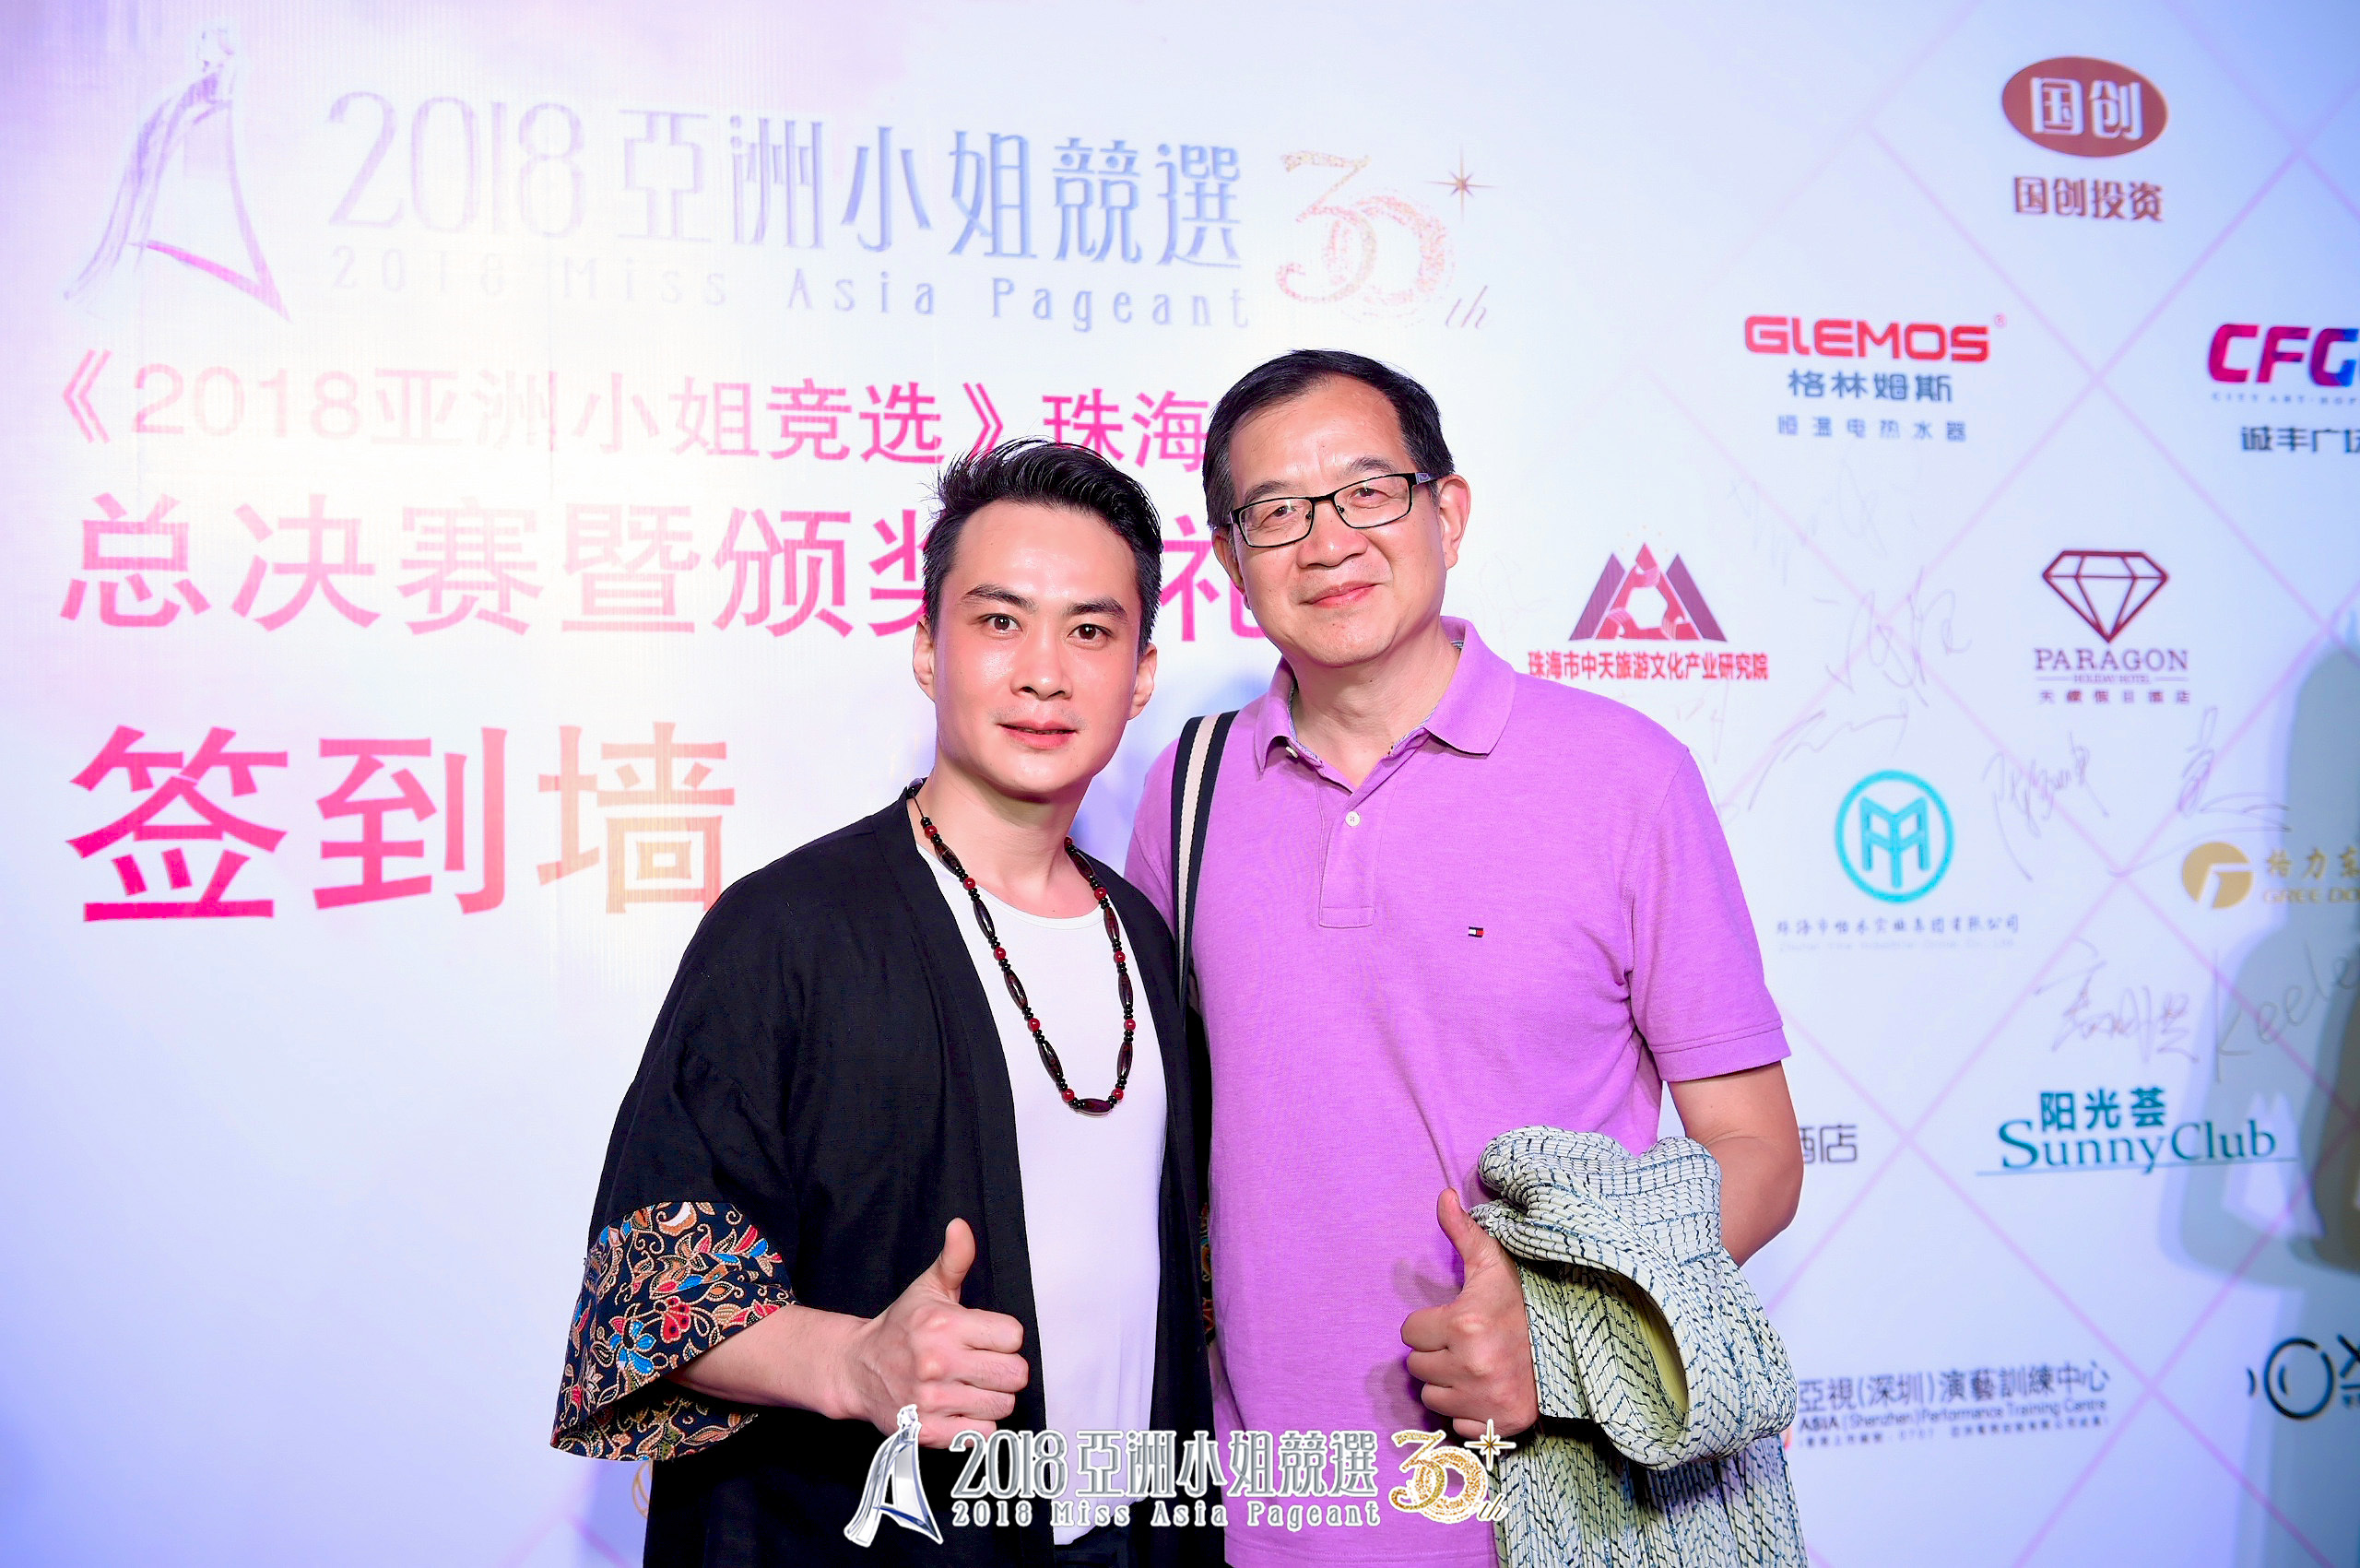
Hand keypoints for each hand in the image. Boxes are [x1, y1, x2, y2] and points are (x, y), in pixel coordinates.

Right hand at [838, 1218, 1029, 1445]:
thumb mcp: (927, 1288)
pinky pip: (982, 1436)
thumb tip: (962, 1226)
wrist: (856, 1370)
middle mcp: (938, 1363)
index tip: (987, 1338)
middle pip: (1014, 1375)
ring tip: (971, 1386)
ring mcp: (932, 1401)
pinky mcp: (927, 1432)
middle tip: (984, 1365)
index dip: (1004, 1337)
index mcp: (944, 1325)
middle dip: (1005, 1370)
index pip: (1014, 1336)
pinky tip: (962, 1409)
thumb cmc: (901, 1327)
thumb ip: (954, 1259)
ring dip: (993, 1398)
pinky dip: (978, 1426)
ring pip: (1002, 1406)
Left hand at [1401, 1189, 1537, 1438]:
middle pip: (1417, 1366)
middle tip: (1466, 1342)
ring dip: (1448, 1382)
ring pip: (1432, 1396)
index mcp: (1463, 1324)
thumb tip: (1444, 1195)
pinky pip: (1456, 1422)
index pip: (1409, 1332)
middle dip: (1436, 1353)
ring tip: (1476, 1364)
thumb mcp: (1493, 1263)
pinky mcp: (1498, 1425)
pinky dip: (1468, 1410)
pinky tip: (1487, 1389)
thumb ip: (1463, 1231)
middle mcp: (1470, 1366)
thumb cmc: (1525, 1300)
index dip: (1429, 1324)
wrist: (1576, 1342)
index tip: (1454, 1320)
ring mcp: (1484, 1399)